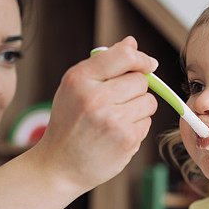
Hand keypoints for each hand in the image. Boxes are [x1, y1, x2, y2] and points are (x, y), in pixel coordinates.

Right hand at [32, 36, 158, 191]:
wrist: (59, 165)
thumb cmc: (69, 123)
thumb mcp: (75, 87)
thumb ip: (104, 63)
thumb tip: (131, 42)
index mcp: (80, 79)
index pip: (124, 56)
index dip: (141, 58)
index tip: (148, 65)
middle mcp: (96, 98)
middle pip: (141, 80)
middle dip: (136, 89)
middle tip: (118, 102)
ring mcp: (113, 120)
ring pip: (149, 101)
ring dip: (139, 109)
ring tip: (116, 119)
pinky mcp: (127, 140)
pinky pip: (147, 122)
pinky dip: (137, 127)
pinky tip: (117, 134)